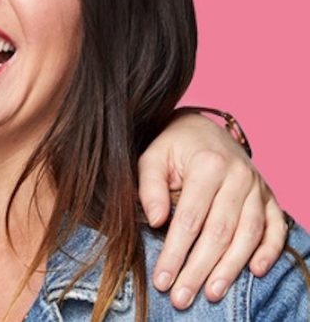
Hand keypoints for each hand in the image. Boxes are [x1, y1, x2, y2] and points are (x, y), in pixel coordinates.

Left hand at [137, 110, 285, 309]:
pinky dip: (269, 250)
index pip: (190, 219)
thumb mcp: (152, 157)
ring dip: (230, 268)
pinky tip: (255, 271)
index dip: (175, 253)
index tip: (162, 279)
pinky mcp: (269, 197)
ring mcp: (258, 187)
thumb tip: (156, 221)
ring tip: (212, 293)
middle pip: (219, 232)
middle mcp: (238, 177)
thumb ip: (150, 187)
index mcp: (208, 164)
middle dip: (199, 269)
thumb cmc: (173, 146)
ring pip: (248, 235)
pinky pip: (275, 227)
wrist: (203, 128)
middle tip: (182, 297)